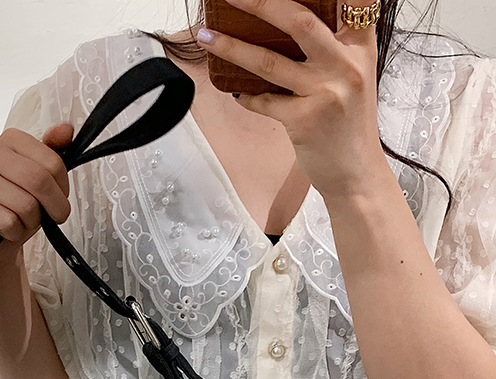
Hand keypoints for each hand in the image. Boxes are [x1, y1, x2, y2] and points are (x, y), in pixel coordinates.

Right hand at [0, 123, 73, 266]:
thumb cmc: (14, 208)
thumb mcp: (40, 182)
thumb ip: (53, 155)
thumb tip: (66, 129)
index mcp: (10, 140)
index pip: (52, 162)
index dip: (63, 189)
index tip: (60, 200)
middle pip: (38, 180)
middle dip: (53, 207)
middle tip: (52, 218)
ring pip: (24, 205)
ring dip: (30, 223)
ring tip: (20, 222)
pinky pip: (7, 221)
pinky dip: (13, 232)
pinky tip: (3, 229)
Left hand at [196, 0, 387, 200]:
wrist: (356, 173)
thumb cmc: (349, 126)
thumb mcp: (353, 78)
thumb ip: (332, 50)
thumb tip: (285, 28)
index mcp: (359, 48)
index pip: (356, 2)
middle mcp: (345, 65)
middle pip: (298, 21)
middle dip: (260, 3)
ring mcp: (323, 93)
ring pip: (268, 61)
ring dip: (231, 47)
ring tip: (207, 37)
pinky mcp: (303, 120)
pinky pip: (263, 102)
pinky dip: (246, 97)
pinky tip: (236, 93)